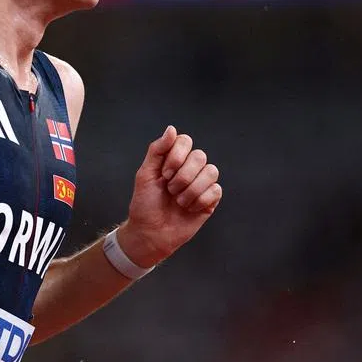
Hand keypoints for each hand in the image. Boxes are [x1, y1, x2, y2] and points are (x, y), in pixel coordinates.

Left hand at [119, 126, 221, 266]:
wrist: (150, 232)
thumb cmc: (145, 204)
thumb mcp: (145, 174)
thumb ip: (157, 150)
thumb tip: (172, 129)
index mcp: (174, 159)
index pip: (185, 141)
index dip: (176, 156)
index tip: (164, 174)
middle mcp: (190, 168)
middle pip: (200, 156)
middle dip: (182, 175)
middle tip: (170, 189)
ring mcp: (201, 183)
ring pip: (211, 172)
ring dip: (191, 189)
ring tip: (178, 201)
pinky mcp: (210, 200)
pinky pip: (215, 190)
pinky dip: (200, 200)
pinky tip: (189, 208)